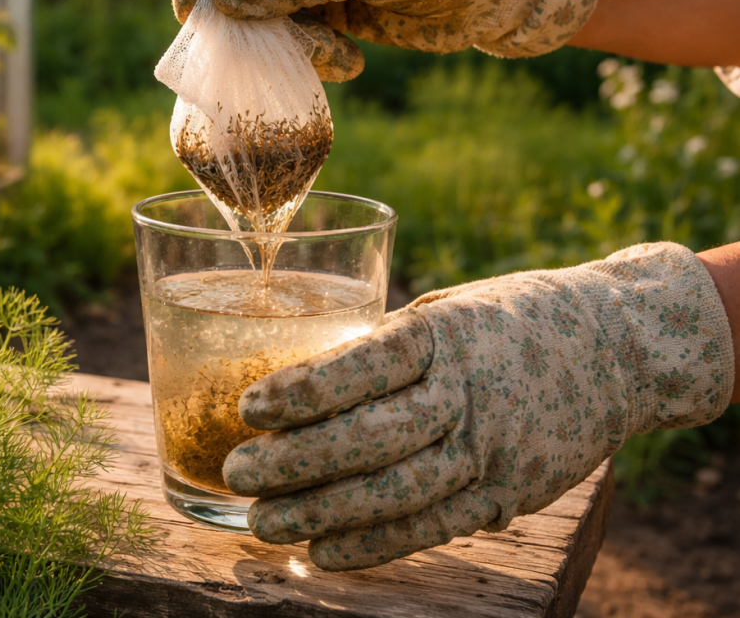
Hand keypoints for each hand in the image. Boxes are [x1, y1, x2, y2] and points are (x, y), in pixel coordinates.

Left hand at [222, 243, 734, 570]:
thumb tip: (306, 381)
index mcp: (446, 334)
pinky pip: (435, 526)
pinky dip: (376, 544)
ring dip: (324, 512)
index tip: (249, 408)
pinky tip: (324, 552)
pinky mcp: (510, 492)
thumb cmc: (512, 319)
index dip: (304, 390)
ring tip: (264, 522)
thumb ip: (387, 345)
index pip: (365, 365)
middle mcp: (469, 393)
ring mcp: (493, 448)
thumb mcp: (449, 309)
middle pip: (373, 437)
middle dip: (298, 461)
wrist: (622, 348)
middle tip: (239, 472)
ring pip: (398, 491)